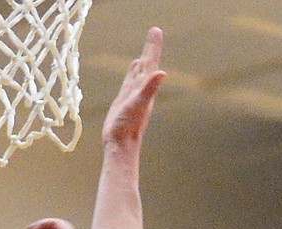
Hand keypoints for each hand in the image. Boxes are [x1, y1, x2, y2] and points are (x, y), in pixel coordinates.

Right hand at [102, 27, 165, 151]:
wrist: (120, 145)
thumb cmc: (128, 126)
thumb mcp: (138, 103)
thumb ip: (149, 87)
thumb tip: (162, 73)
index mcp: (145, 87)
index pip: (150, 62)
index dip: (153, 46)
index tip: (156, 30)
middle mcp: (141, 89)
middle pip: (147, 64)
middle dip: (150, 48)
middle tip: (155, 32)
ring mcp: (132, 95)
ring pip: (139, 73)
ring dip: (142, 61)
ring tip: (145, 51)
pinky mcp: (124, 101)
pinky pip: (130, 82)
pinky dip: (132, 72)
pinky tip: (134, 68)